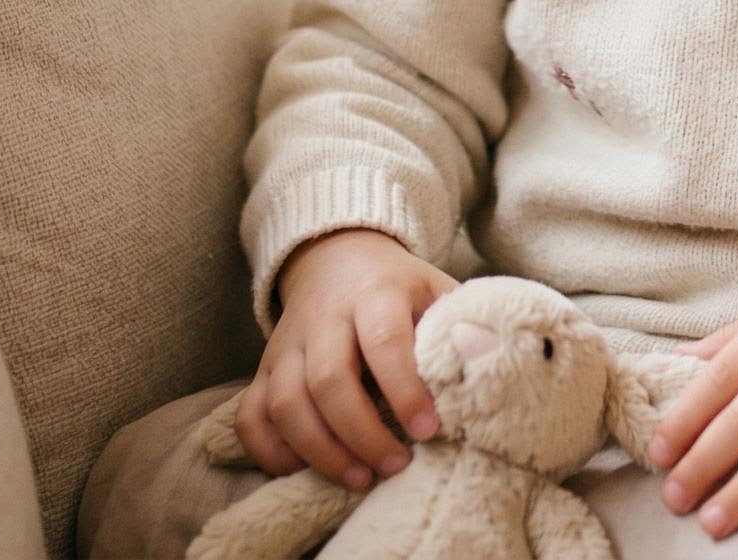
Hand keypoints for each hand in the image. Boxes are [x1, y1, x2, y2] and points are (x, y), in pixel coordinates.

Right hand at [235, 228, 458, 491]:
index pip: (384, 341)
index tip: (428, 430)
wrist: (339, 256)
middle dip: (361, 433)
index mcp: (374, 293)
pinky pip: (250, 415)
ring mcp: (287, 344)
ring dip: (320, 451)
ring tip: (360, 479)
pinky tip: (301, 470)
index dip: (404, 389)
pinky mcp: (264, 368)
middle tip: (395, 466)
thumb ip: (459, 321)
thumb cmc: (398, 286)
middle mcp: (324, 318)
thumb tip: (487, 355)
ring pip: (286, 403)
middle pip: (328, 380)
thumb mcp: (434, 288)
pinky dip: (269, 449)